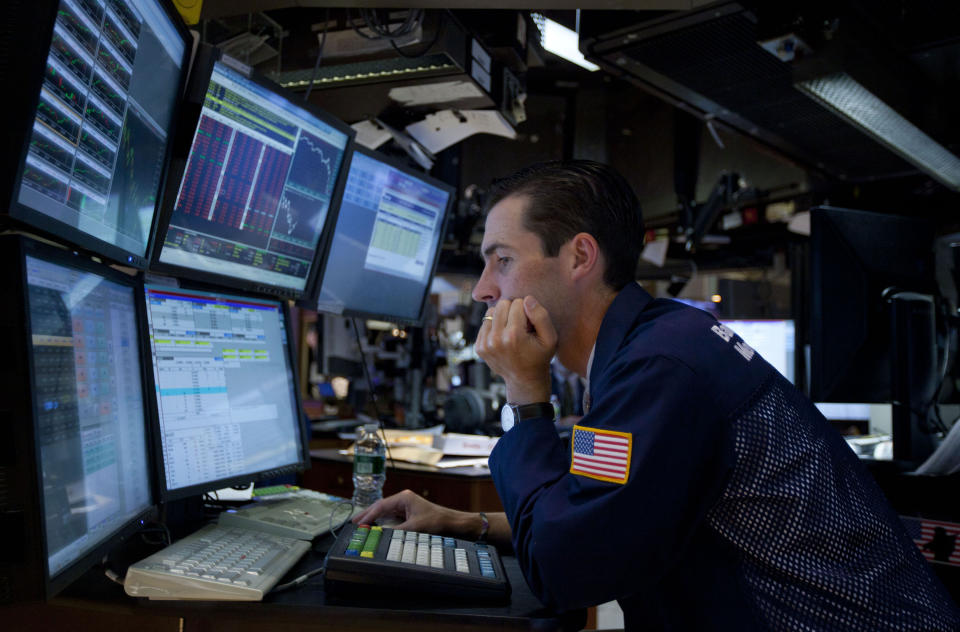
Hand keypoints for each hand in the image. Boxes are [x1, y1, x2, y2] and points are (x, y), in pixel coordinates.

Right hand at [353, 490, 478, 535]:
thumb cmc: (437, 522)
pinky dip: (381, 522)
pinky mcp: (408, 514)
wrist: (453, 524)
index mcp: (404, 498)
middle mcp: (403, 500)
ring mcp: (406, 506)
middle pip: (380, 507)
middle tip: (353, 523)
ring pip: (384, 512)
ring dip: (373, 519)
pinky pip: (391, 517)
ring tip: (360, 526)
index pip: (380, 506)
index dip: (368, 515)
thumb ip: (395, 532)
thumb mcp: (414, 528)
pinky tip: (375, 528)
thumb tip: (378, 536)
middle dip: (367, 515)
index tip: (357, 524)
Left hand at [475, 296, 556, 403]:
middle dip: (513, 311)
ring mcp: (485, 344)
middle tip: (521, 327)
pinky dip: (494, 326)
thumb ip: (541, 316)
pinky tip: (503, 338)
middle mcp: (496, 339)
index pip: (517, 303)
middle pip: (502, 304)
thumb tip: (527, 299)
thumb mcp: (550, 338)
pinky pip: (485, 323)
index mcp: (513, 336)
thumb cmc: (539, 357)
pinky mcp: (478, 347)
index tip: (530, 325)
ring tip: (511, 331)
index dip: (527, 311)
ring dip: (502, 317)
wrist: (524, 380)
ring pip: (492, 312)